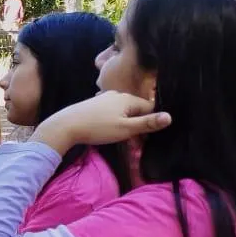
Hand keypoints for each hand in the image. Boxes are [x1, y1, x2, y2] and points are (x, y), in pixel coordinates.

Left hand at [33, 92, 170, 154]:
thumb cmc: (97, 128)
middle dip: (137, 124)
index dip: (151, 123)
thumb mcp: (125, 128)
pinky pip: (110, 113)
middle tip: (132, 141)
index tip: (146, 137)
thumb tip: (170, 117)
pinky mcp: (93, 105)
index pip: (149, 108)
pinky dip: (113, 122)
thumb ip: (147, 123)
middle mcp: (117, 95)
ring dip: (124, 125)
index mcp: (128, 99)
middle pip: (136, 110)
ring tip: (118, 137)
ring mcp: (104, 99)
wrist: (65, 125)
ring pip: (122, 112)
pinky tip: (106, 131)